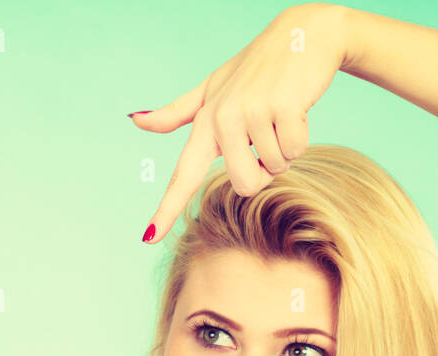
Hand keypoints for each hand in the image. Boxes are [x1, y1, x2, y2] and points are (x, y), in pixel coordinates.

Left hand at [132, 2, 346, 243]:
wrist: (303, 36)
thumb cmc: (256, 69)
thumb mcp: (212, 87)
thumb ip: (177, 112)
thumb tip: (134, 119)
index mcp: (205, 121)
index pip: (183, 174)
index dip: (166, 208)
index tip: (148, 237)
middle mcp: (223, 118)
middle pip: (245, 185)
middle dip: (264, 171)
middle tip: (266, 137)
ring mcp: (252, 111)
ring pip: (274, 168)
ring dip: (284, 149)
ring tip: (280, 116)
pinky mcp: (282, 107)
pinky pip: (295, 151)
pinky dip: (301, 137)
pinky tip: (295, 109)